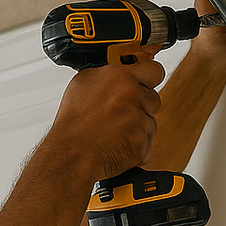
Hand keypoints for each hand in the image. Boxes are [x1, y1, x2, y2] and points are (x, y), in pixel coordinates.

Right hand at [50, 55, 164, 182]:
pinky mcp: (142, 142)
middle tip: (122, 114)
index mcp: (119, 77)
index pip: (153, 70)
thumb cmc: (73, 124)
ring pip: (151, 122)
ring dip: (138, 127)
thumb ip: (107, 75)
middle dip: (142, 106)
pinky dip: (135, 146)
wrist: (71, 155)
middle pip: (154, 98)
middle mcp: (131, 96)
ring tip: (114, 132)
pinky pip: (147, 142)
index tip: (145, 84)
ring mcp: (139, 120)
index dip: (148, 79)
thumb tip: (120, 71)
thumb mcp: (83, 84)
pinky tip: (117, 144)